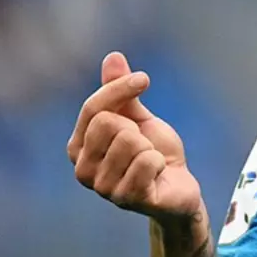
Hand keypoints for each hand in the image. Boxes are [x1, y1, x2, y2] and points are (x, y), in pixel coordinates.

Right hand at [69, 52, 203, 221]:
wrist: (178, 186)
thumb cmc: (153, 151)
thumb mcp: (137, 117)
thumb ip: (120, 92)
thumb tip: (113, 57)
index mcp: (78, 147)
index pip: (93, 108)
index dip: (120, 88)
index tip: (144, 79)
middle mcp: (82, 170)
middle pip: (108, 123)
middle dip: (137, 128)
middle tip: (144, 145)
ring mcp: (103, 188)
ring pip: (130, 142)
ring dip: (150, 148)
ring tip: (150, 162)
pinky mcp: (126, 200)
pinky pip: (147, 163)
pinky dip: (160, 162)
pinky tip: (157, 175)